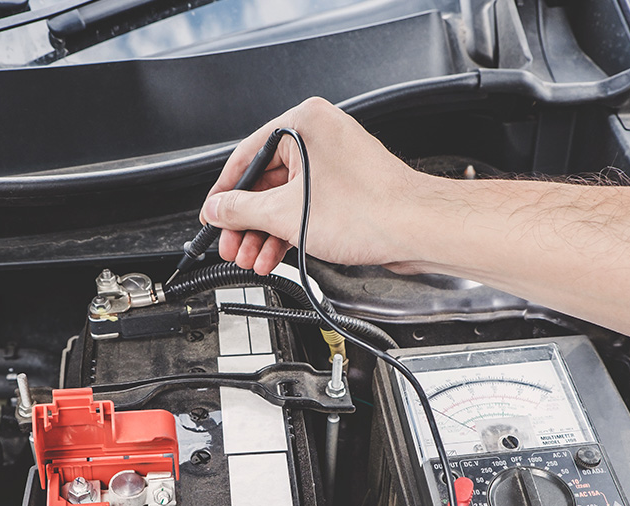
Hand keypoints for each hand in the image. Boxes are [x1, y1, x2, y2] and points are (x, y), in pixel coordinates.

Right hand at [202, 97, 440, 274]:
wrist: (416, 229)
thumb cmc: (370, 209)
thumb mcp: (286, 214)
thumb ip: (242, 210)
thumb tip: (218, 209)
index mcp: (303, 122)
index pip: (246, 156)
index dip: (224, 193)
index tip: (212, 215)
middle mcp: (320, 135)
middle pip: (265, 180)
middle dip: (247, 222)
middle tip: (232, 246)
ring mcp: (335, 161)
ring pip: (286, 198)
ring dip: (266, 232)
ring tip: (253, 258)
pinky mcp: (347, 186)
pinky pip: (307, 205)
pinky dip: (289, 230)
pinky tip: (275, 254)